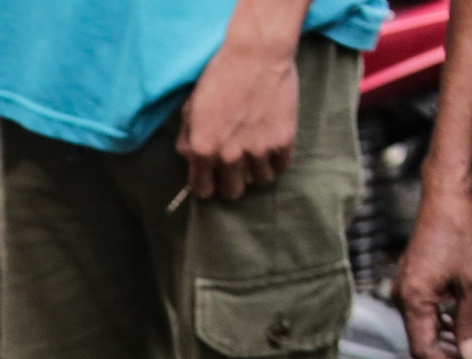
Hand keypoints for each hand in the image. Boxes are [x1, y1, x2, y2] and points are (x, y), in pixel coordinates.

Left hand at [177, 29, 298, 199]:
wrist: (256, 53)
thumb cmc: (220, 76)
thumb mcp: (191, 107)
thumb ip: (188, 139)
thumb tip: (191, 159)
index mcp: (203, 150)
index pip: (202, 191)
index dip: (206, 184)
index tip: (212, 177)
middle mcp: (229, 156)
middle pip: (233, 193)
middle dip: (232, 182)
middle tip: (235, 165)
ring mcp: (259, 151)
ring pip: (260, 182)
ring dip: (256, 171)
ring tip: (255, 151)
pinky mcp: (283, 141)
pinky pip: (281, 167)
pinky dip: (276, 160)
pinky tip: (271, 144)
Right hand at [395, 185, 471, 358]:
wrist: (448, 197)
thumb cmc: (462, 233)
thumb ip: (471, 323)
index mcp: (414, 300)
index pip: (422, 350)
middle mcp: (403, 296)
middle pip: (421, 340)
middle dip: (446, 356)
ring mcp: (406, 287)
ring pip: (423, 326)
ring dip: (446, 339)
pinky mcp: (414, 278)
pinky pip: (424, 310)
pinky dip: (442, 321)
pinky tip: (463, 322)